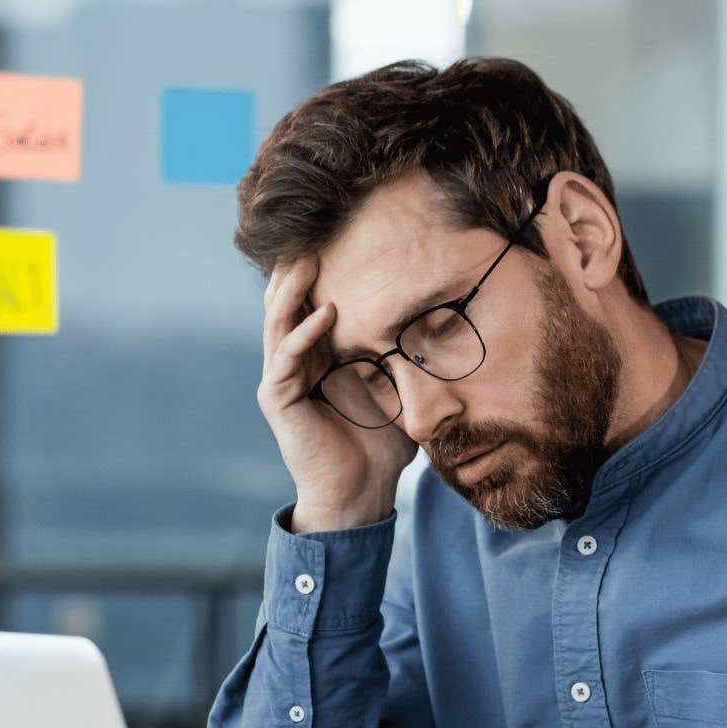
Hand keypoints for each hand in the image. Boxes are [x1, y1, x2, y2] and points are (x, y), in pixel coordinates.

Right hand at [257, 258, 418, 532]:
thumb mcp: (399, 391)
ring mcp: (282, 380)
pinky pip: (285, 358)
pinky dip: (304, 334)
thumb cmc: (381, 447)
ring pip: (278, 323)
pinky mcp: (277, 400)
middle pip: (286, 304)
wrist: (361, 495)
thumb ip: (408, 359)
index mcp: (317, 358)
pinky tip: (325, 313)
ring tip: (307, 258)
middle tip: (313, 232)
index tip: (337, 237)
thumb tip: (448, 324)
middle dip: (296, 269)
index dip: (317, 273)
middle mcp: (293, 363)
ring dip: (292, 290)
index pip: (309, 304)